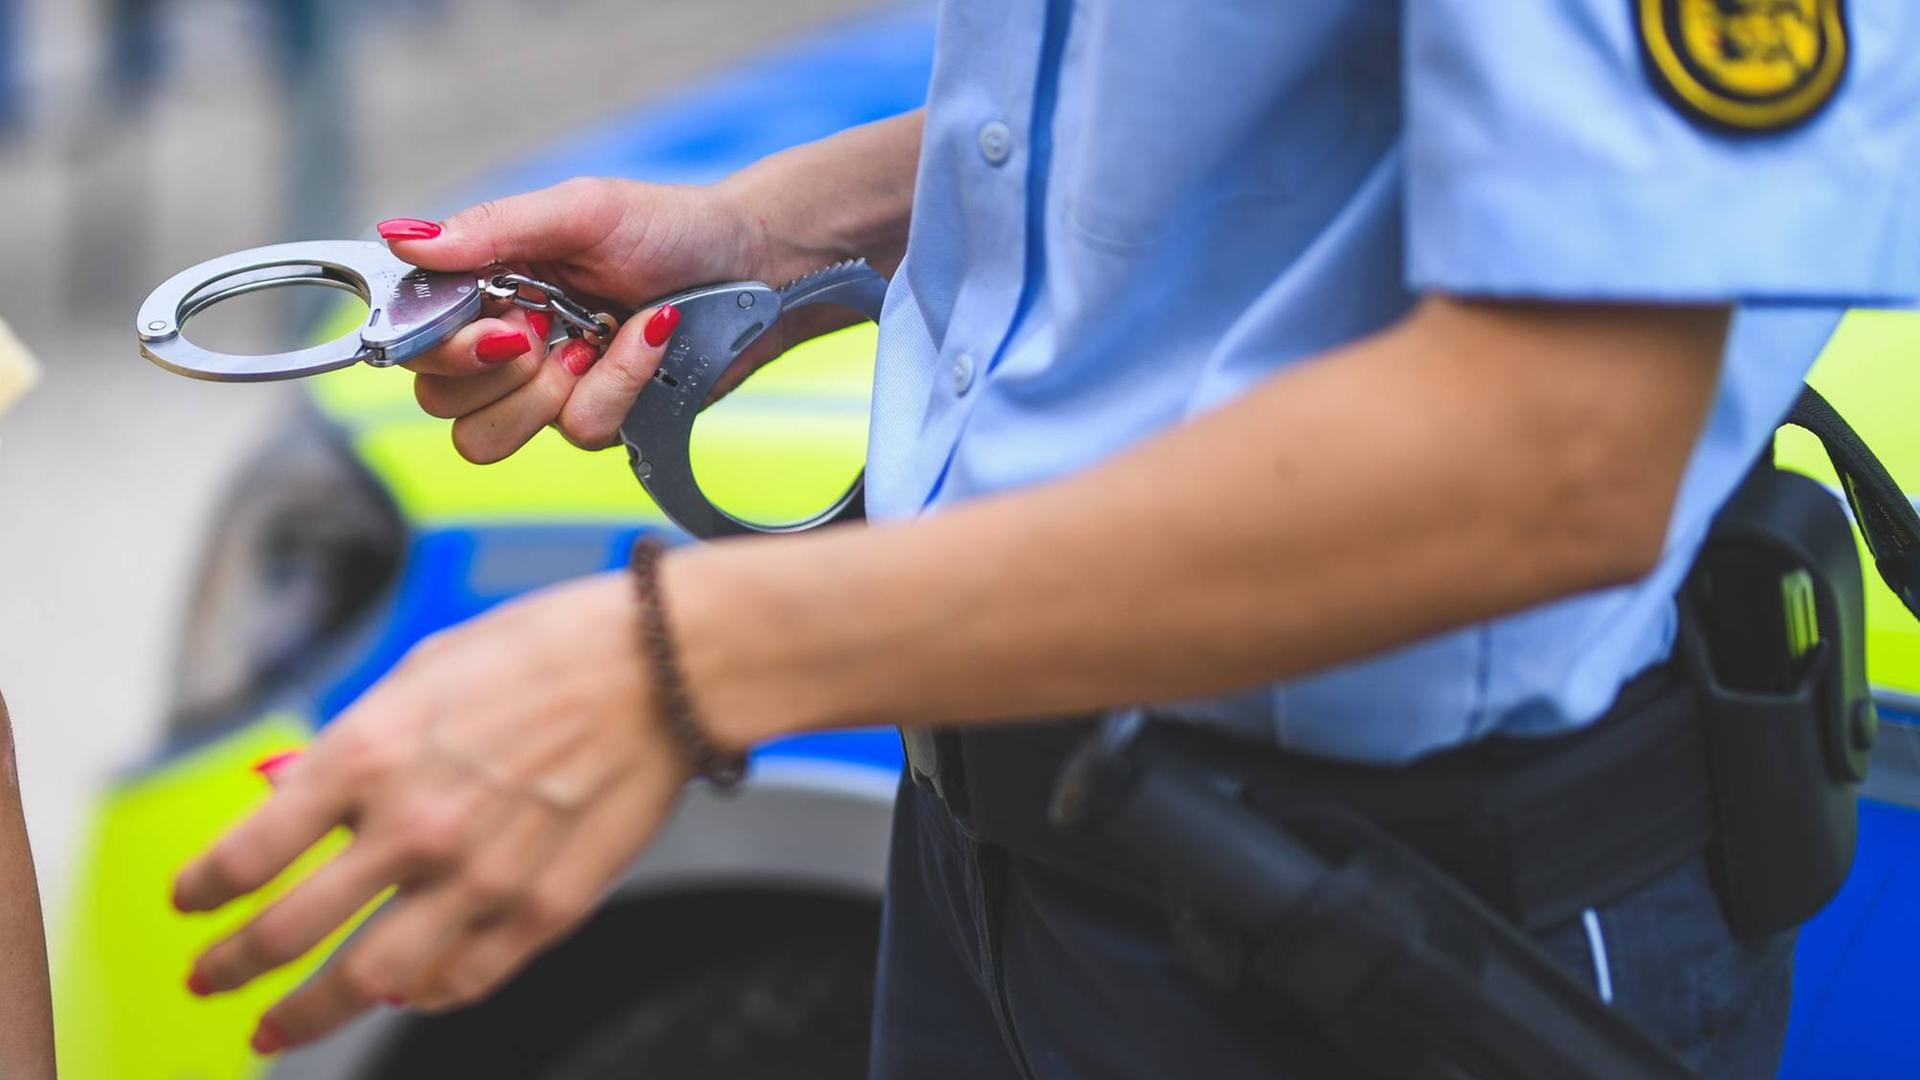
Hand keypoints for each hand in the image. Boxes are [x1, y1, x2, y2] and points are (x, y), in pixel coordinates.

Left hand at [174, 573, 690, 1054]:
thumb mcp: (423, 669)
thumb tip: (296, 794)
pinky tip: (407, 994)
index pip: (248, 852)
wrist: (662, 665)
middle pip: (285, 933)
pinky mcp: (544, 908)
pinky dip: (422, 997)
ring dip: (305, 1015)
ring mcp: (479, 878)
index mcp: (370, 754)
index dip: (200, 891)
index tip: (190, 904)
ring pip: (365, 982)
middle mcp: (413, 826)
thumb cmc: (548, 649)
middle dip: (229, 968)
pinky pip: (462, 980)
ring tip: (279, 1029)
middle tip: (209, 981)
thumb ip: (356, 741)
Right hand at [382, 178, 765, 462]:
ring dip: (547, 392)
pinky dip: (618, 383)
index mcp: (483, 286)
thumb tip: (400, 236)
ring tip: (594, 339)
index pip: (413, 339)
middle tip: (541, 334)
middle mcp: (504, 343)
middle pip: (439, 402)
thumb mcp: (582, 210)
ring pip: (489, 439)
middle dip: (492, 372)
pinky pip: (579, 432)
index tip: (497, 326)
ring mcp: (549, 390)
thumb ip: (494, 227)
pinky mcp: (599, 419)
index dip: (439, 347)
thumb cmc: (669, 228)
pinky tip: (645, 342)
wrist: (753, 266)